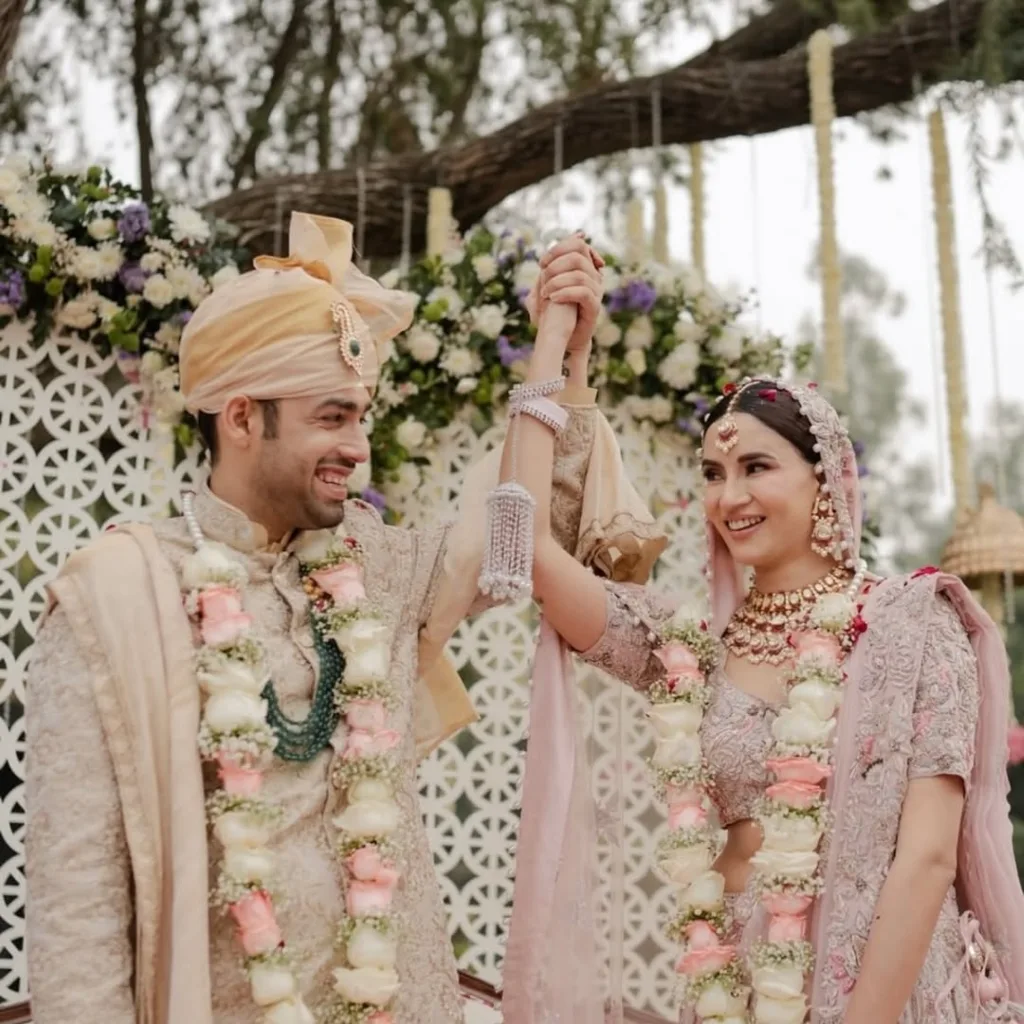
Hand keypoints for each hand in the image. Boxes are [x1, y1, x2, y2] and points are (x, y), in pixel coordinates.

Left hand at [526, 233, 604, 353]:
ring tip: (545, 293)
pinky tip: (553, 299)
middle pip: (579, 254)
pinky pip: (584, 292)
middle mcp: (593, 277)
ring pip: (581, 274)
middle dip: (556, 263)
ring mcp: (596, 291)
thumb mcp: (543, 286)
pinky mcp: (594, 307)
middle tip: (542, 277)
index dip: (558, 249)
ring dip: (557, 281)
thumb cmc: (550, 313)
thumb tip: (550, 246)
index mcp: (583, 268)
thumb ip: (547, 267)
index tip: (542, 263)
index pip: (578, 244)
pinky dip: (565, 293)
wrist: (558, 340)